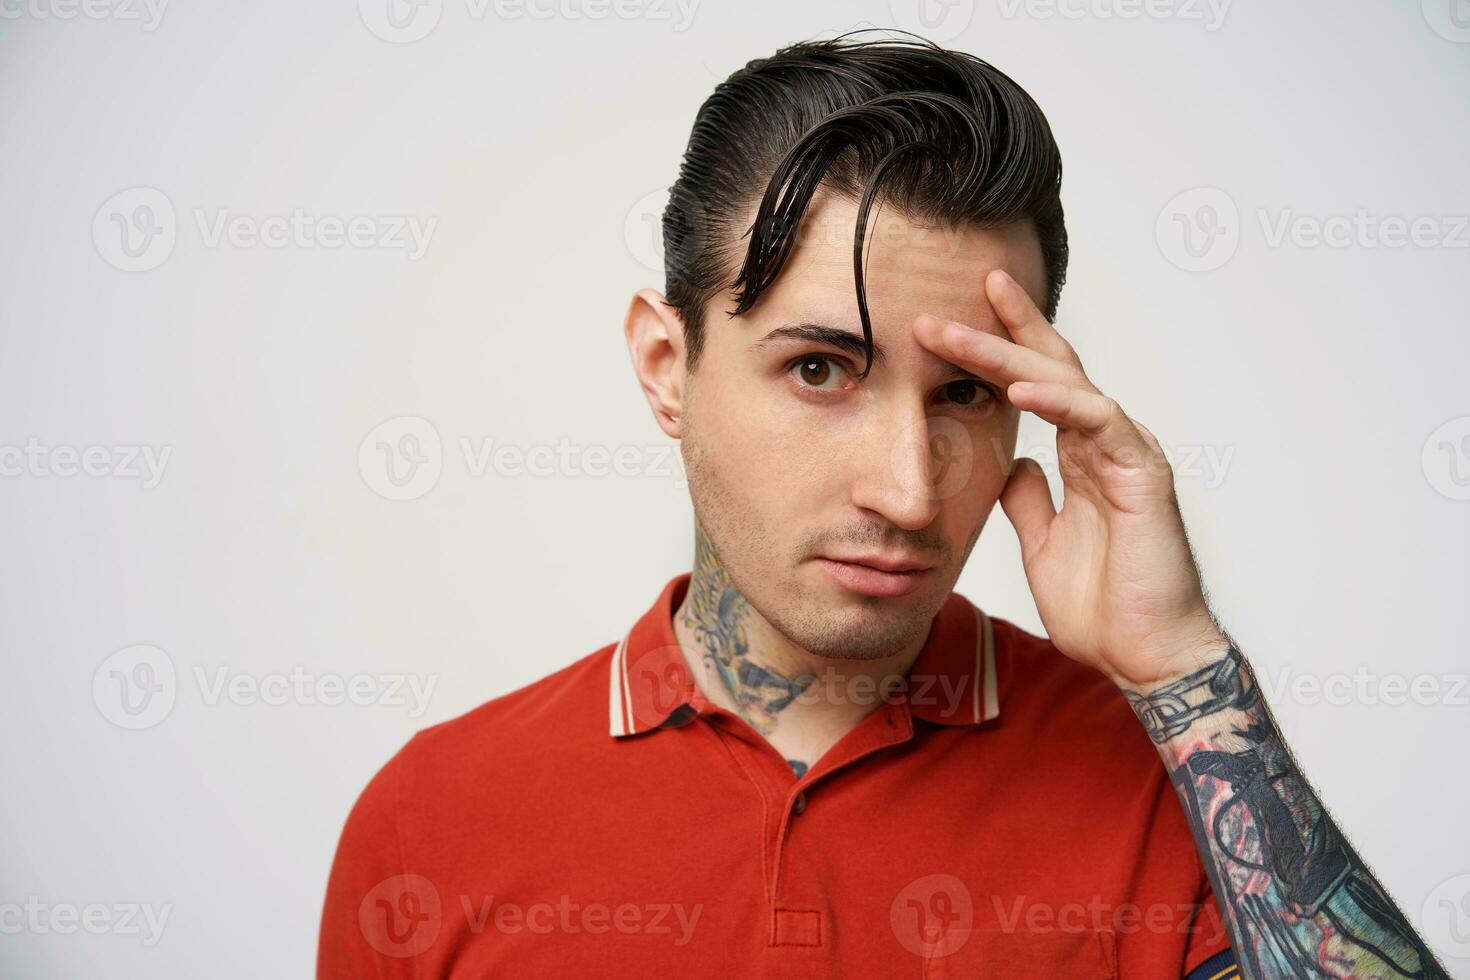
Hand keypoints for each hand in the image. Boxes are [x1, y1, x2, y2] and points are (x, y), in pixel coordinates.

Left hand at [914, 269, 1227, 689]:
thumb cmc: (1104, 605)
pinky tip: (1020, 389)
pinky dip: (1059, 402)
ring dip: (1012, 355)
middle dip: (1000, 331)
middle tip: (948, 303)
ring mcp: (1127, 454)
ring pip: (1069, 383)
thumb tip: (1014, 464)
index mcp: (1082, 455)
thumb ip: (1029, 498)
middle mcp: (1106, 443)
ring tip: (961, 336)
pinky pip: (1099, 423)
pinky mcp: (1145, 475)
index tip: (950, 321)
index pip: (1039, 384)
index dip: (1000, 347)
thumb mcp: (1042, 543)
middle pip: (1052, 367)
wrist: (1144, 655)